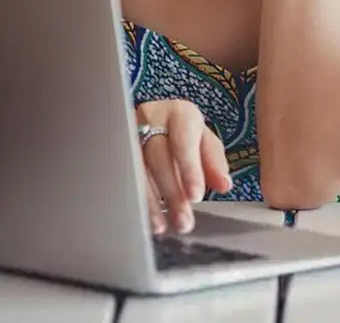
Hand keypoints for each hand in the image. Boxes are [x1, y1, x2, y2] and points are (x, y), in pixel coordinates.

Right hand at [136, 100, 232, 233]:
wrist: (156, 119)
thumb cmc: (183, 132)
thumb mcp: (203, 141)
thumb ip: (214, 162)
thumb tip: (224, 185)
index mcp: (179, 113)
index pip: (183, 141)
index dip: (189, 170)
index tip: (195, 196)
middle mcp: (151, 118)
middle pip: (158, 157)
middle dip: (171, 192)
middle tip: (183, 220)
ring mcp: (129, 133)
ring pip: (137, 169)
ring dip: (150, 202)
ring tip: (162, 226)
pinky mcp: (115, 149)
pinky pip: (123, 176)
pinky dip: (134, 199)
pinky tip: (142, 217)